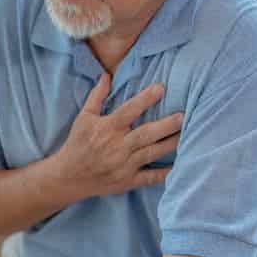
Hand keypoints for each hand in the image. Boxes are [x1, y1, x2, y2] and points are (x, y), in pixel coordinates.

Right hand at [53, 73, 182, 197]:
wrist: (68, 176)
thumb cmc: (77, 143)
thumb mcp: (84, 117)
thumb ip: (97, 96)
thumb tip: (107, 75)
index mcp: (107, 128)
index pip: (128, 111)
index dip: (145, 99)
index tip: (161, 88)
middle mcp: (117, 146)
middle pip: (145, 134)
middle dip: (166, 125)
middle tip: (184, 115)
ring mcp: (124, 165)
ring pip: (151, 153)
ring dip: (170, 144)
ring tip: (188, 134)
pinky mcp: (128, 181)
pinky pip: (149, 178)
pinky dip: (164, 173)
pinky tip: (179, 165)